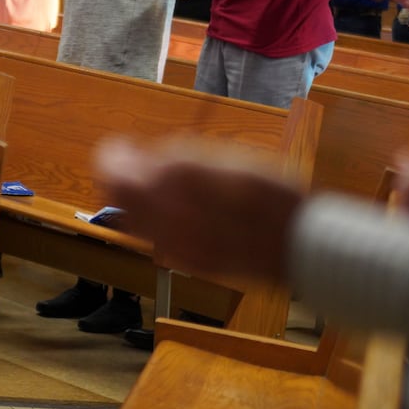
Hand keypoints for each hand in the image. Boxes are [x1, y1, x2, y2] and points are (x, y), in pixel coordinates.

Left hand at [94, 137, 305, 280]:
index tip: (120, 146)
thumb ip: (175, 157)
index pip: (116, 172)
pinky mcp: (188, 262)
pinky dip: (154, 222)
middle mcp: (168, 218)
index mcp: (176, 183)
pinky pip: (156, 240)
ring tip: (152, 185)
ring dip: (133, 201)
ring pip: (132, 222)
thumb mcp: (221, 157)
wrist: (296, 241)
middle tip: (130, 162)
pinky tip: (174, 210)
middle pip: (118, 199)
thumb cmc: (268, 192)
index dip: (112, 156)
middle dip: (118, 177)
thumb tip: (141, 158)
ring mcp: (176, 245)